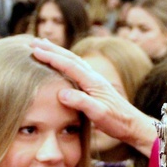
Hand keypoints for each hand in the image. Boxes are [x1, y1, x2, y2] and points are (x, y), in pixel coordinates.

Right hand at [30, 38, 156, 156]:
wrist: (133, 125)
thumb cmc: (117, 121)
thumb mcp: (99, 114)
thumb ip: (82, 102)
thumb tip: (62, 93)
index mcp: (93, 81)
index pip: (68, 65)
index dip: (51, 57)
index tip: (35, 51)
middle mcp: (94, 77)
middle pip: (70, 58)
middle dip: (51, 49)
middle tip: (33, 41)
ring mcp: (95, 81)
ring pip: (73, 61)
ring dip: (58, 53)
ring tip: (44, 46)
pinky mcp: (95, 87)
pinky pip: (76, 69)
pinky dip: (65, 62)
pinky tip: (61, 64)